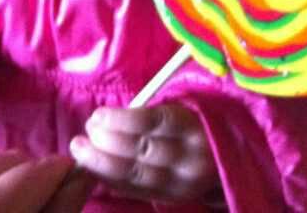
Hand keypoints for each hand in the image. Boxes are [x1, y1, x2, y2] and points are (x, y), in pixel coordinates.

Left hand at [70, 103, 218, 204]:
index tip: (98, 115)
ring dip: (103, 164)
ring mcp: (181, 183)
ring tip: (80, 151)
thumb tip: (111, 116)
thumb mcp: (185, 107)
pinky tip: (95, 170)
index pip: (155, 122)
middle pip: (143, 151)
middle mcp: (189, 157)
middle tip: (84, 133)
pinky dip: (113, 180)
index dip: (122, 119)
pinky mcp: (173, 198)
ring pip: (137, 175)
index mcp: (193, 125)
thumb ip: (153, 110)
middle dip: (107, 142)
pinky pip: (138, 191)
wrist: (227, 158)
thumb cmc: (196, 122)